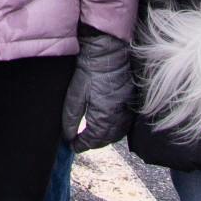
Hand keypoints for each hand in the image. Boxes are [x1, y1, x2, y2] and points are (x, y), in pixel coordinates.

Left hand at [61, 27, 133, 150]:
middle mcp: (119, 117)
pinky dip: (115, 130)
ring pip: (117, 134)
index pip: (93, 140)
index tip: (73, 147)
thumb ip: (71, 118)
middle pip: (106, 139)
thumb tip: (68, 136)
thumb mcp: (75, 95)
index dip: (82, 145)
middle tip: (82, 143)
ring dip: (105, 138)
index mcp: (104, 117)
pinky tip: (108, 126)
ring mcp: (127, 110)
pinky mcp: (131, 102)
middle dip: (94, 143)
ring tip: (93, 138)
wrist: (109, 53)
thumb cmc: (90, 71)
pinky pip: (124, 124)